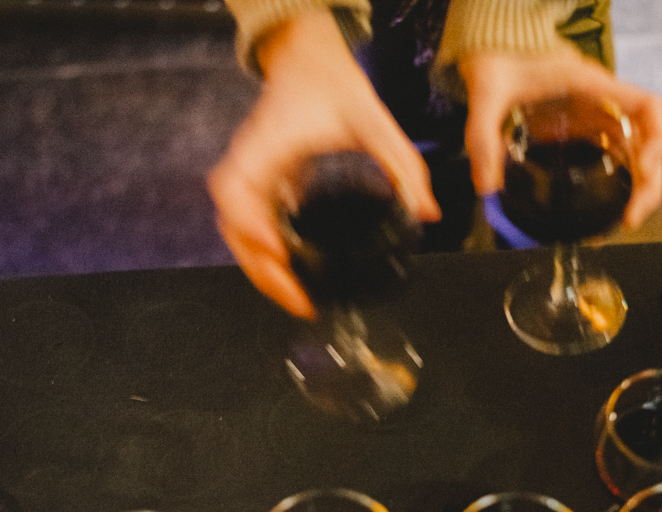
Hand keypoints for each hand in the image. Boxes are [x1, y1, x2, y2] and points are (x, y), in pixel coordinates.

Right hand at [208, 9, 440, 318]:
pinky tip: (293, 272)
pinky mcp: (259, 184)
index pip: (236, 191)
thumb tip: (428, 211)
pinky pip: (251, 226)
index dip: (250, 226)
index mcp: (266, 144)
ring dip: (261, 268)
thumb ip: (402, 164)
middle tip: (300, 301)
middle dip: (262, 270)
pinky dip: (266, 253)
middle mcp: (249, 163)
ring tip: (296, 297)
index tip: (278, 251)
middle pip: (233, 227)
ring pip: (238, 233)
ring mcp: (250, 175)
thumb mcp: (373, 120)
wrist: (307, 60)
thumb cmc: (330, 84)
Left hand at [459, 46, 661, 229]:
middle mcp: (602, 102)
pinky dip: (621, 182)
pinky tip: (612, 207)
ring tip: (626, 220)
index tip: (646, 167)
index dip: (657, 137)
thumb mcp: (486, 94)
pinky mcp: (583, 130)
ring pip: (634, 152)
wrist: (493, 53)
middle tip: (631, 217)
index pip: (647, 106)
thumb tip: (487, 185)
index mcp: (590, 85)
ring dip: (638, 186)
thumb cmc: (498, 62)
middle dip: (647, 180)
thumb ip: (482, 136)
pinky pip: (614, 155)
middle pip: (646, 140)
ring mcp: (595, 117)